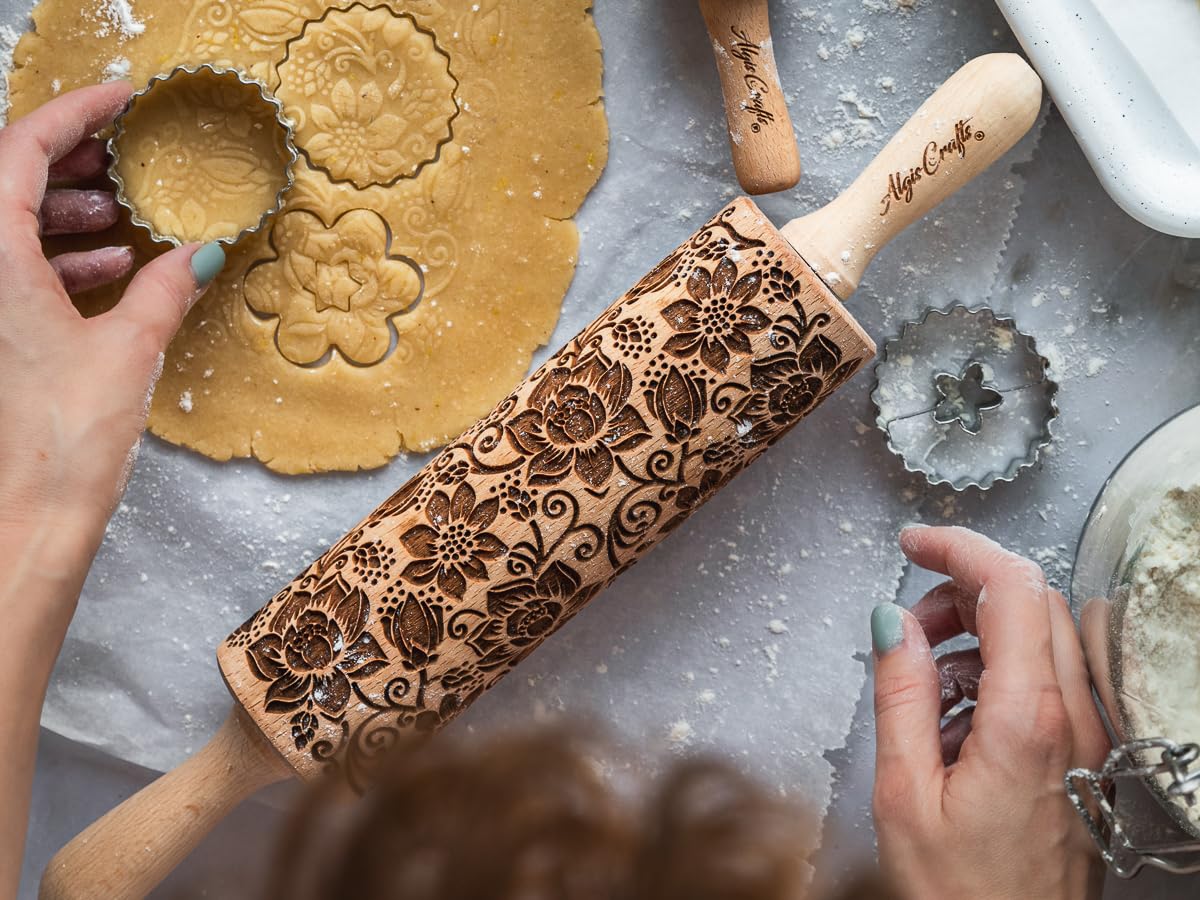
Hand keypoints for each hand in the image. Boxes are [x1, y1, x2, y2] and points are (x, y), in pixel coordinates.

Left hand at [0, 82, 224, 561]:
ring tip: (125, 217)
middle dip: (69, 161)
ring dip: (66, 212)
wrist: (29, 515)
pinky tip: (112, 271)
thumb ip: (165, 288)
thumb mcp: (128, 349)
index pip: (18, 151)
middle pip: (6, 181)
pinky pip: (14, 269)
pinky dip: (60, 257)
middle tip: (123, 154)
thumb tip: (201, 248)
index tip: (119, 101)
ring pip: (9, 226)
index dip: (72, 114)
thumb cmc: (66, 439)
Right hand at [870, 526, 1109, 899]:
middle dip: (964, 589)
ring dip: (981, 628)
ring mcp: (1088, 736)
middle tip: (909, 623)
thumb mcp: (902, 791)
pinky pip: (1050, 675)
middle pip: (1033, 599)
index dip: (958, 547)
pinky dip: (1000, 665)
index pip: (1010, 586)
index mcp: (1027, 719)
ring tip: (925, 678)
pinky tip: (955, 713)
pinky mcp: (1085, 753)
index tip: (913, 542)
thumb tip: (893, 620)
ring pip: (1046, 632)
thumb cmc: (960, 893)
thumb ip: (900, 691)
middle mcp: (1073, 719)